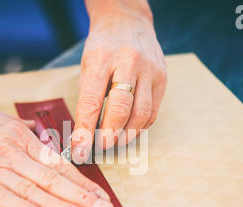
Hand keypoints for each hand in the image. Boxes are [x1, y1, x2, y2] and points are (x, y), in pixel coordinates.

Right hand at [0, 55, 114, 206]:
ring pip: (32, 188)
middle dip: (82, 196)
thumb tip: (36, 131)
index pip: (59, 164)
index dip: (82, 182)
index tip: (101, 195)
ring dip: (59, 204)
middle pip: (53, 177)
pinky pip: (0, 196)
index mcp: (21, 138)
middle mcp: (13, 152)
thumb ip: (19, 127)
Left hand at [72, 1, 166, 162]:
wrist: (128, 22)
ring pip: (141, 113)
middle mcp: (128, 62)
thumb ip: (87, 98)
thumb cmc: (103, 47)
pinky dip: (141, 126)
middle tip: (101, 147)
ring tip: (116, 142)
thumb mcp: (87, 65)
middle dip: (110, 135)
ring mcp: (149, 70)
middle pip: (121, 108)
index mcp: (102, 58)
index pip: (92, 101)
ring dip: (127, 134)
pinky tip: (131, 129)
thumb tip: (85, 133)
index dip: (86, 130)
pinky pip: (153, 110)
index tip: (80, 149)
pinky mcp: (162, 78)